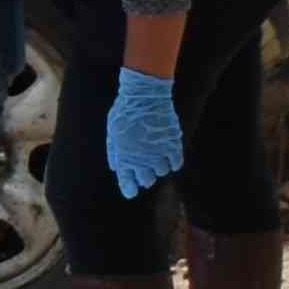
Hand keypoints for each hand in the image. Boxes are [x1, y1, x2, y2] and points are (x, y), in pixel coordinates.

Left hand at [106, 66, 186, 195]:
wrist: (144, 95)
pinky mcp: (173, 145)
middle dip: (145, 177)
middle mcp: (141, 158)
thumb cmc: (125, 112)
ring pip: (162, 172)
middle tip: (145, 171)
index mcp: (124, 155)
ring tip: (156, 156)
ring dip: (159, 167)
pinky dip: (173, 162)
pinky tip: (169, 155)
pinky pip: (176, 164)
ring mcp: (158, 152)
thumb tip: (116, 168)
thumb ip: (114, 151)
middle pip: (146, 179)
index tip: (131, 192)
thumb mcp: (113, 131)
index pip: (126, 181)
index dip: (129, 188)